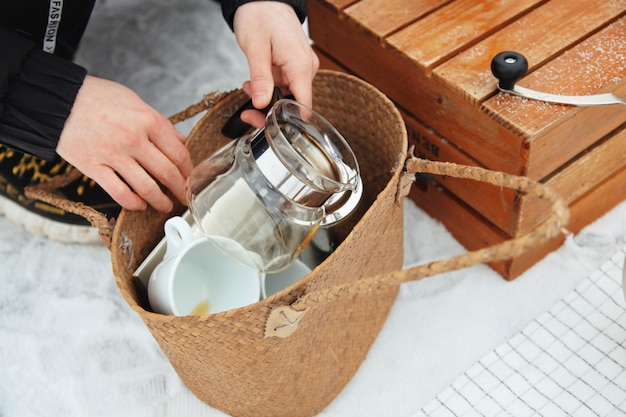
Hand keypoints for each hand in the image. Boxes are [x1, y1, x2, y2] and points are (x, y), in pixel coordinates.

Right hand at [56, 76, 192, 211]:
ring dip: (161, 202)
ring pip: (147, 188)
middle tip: (186, 198)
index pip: (179, 153)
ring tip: (166, 206)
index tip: (191, 179)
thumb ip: (160, 123)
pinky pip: (120, 193)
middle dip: (181, 190)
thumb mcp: (135, 101)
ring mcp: (114, 155)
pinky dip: (134, 203)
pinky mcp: (94, 168)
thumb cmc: (97, 98)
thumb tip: (180, 141)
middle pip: (167, 173)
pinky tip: (140, 204)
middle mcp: (134, 139)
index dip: (189, 171)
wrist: (58, 100)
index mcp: (148, 120)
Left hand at [233, 1, 318, 126]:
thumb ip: (261, 78)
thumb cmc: (261, 16)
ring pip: (287, 96)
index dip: (287, 120)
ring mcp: (301, 68)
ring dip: (266, 98)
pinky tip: (256, 82)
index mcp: (300, 65)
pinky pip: (284, 86)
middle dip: (270, 110)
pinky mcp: (294, 67)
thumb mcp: (255, 48)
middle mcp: (306, 68)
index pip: (304, 105)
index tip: (267, 124)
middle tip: (248, 111)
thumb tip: (261, 103)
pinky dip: (269, 88)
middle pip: (294, 104)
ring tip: (249, 87)